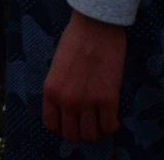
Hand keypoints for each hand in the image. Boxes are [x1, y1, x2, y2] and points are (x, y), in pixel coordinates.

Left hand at [43, 12, 125, 143]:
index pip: (51, 125)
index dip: (62, 130)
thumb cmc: (76, 41)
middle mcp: (66, 100)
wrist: (94, 27)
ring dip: (97, 132)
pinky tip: (112, 116)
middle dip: (80, 134)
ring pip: (91, 135)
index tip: (71, 126)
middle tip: (89, 126)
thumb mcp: (58, 67)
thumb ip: (61, 88)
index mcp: (51, 91)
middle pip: (72, 135)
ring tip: (101, 122)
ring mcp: (87, 101)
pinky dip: (112, 126)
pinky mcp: (108, 99)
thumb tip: (68, 107)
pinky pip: (110, 127)